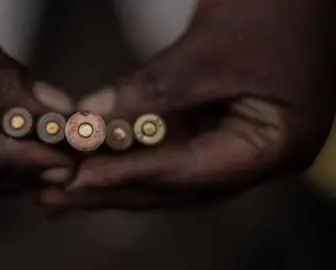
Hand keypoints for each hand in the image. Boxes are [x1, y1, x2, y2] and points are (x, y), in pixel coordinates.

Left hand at [40, 0, 335, 207]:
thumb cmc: (276, 5)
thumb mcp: (212, 49)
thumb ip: (156, 88)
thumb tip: (91, 118)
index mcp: (277, 146)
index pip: (191, 172)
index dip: (132, 174)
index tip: (79, 178)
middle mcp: (256, 154)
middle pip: (175, 184)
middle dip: (115, 188)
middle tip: (58, 197)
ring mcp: (236, 139)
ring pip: (168, 168)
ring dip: (118, 174)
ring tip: (66, 185)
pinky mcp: (216, 120)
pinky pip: (169, 143)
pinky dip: (132, 148)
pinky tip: (97, 155)